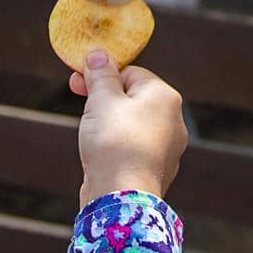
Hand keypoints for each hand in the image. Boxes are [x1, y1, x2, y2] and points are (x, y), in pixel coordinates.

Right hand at [71, 50, 187, 208]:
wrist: (121, 198)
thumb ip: (101, 74)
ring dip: (109, 123)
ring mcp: (167, 148)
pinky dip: (116, 147)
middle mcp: (174, 121)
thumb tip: (99, 54)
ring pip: (132, 124)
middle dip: (104, 98)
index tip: (78, 80)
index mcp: (165, 97)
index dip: (103, 75)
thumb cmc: (113, 142)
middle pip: (133, 98)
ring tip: (90, 133)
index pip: (132, 73)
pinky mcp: (155, 170)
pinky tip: (101, 155)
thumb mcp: (102, 99)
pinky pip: (133, 148)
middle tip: (78, 98)